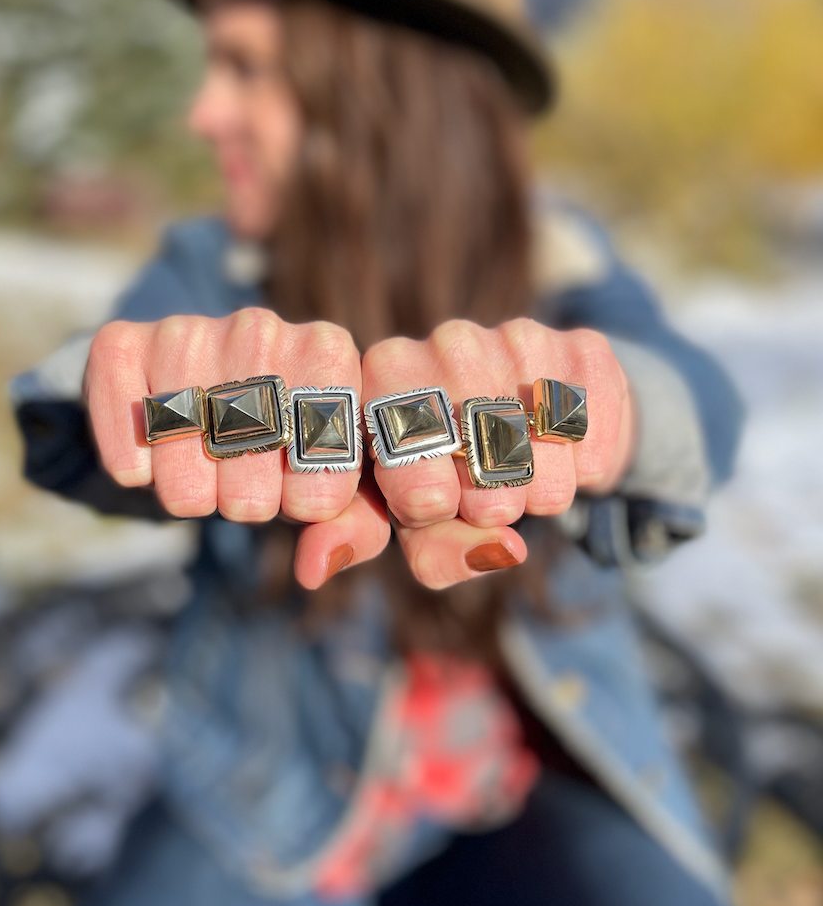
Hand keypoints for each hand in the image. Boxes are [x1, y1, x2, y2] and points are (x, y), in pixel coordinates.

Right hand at [83, 308, 364, 528]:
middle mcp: (262, 328)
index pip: (323, 475)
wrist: (202, 392)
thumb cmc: (285, 446)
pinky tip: (151, 458)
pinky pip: (127, 435)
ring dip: (189, 491)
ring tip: (203, 473)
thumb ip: (357, 528)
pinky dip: (133, 468)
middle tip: (244, 482)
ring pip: (184, 463)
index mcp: (327, 351)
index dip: (304, 503)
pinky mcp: (123, 340)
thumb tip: (314, 569)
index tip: (296, 486)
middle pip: (252, 473)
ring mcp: (190, 330)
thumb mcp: (337, 485)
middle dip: (247, 502)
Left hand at [348, 318, 634, 587]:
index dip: (424, 495)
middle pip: (472, 447)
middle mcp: (440, 342)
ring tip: (530, 488)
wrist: (545, 442)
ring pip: (535, 440)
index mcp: (378, 377)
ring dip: (540, 485)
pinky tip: (573, 461)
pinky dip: (586, 464)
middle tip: (489, 502)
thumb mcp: (398, 515)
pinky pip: (590, 427)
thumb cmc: (452, 482)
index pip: (396, 444)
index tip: (436, 504)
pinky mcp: (580, 346)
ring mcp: (513, 336)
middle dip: (486, 498)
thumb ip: (357, 539)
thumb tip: (314, 569)